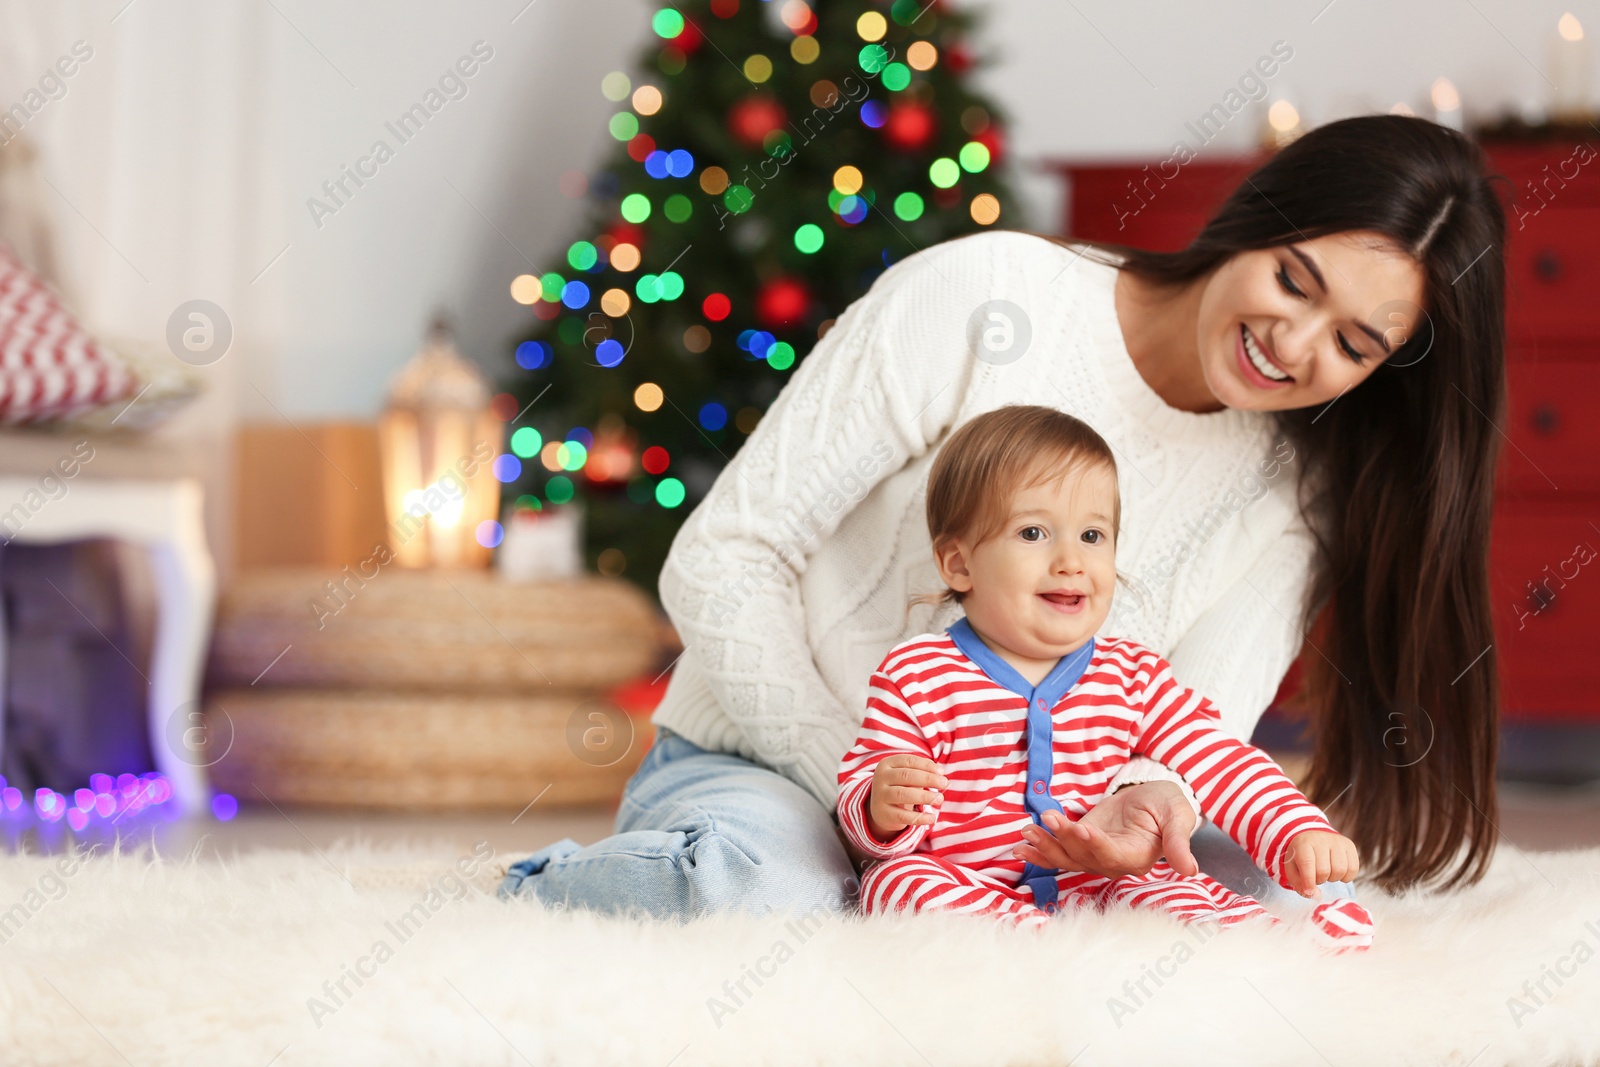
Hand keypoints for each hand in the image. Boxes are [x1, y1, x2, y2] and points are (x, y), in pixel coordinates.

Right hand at [867, 754, 946, 841]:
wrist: (881, 809)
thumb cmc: (900, 786)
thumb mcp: (906, 776)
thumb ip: (922, 772)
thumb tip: (940, 773)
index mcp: (887, 764)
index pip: (908, 761)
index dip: (926, 765)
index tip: (942, 772)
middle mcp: (880, 778)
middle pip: (906, 776)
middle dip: (928, 779)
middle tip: (944, 783)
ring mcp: (880, 796)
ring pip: (903, 794)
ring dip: (924, 796)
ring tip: (940, 799)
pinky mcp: (884, 814)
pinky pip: (903, 816)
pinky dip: (919, 817)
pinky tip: (932, 818)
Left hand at [1012, 780, 1198, 878]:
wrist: (1154, 798)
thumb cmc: (1168, 805)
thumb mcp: (1177, 816)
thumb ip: (1179, 842)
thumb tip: (1190, 870)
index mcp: (1137, 858)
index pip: (1113, 856)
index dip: (1095, 845)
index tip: (1081, 828)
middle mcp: (1114, 862)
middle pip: (1084, 857)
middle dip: (1062, 840)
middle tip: (1044, 821)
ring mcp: (1096, 855)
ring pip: (1067, 858)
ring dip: (1045, 847)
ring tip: (1026, 832)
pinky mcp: (1082, 845)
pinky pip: (1060, 852)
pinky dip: (1041, 849)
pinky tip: (1023, 844)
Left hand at [1282, 830, 1359, 898]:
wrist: (1312, 839)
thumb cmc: (1301, 858)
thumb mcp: (1293, 870)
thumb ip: (1300, 885)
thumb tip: (1316, 895)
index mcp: (1303, 844)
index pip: (1308, 864)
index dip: (1309, 881)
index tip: (1309, 891)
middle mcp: (1321, 839)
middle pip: (1324, 870)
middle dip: (1320, 880)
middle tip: (1316, 876)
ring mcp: (1337, 841)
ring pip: (1340, 870)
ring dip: (1333, 878)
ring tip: (1327, 873)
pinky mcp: (1349, 845)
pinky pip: (1353, 868)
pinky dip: (1346, 877)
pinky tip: (1337, 873)